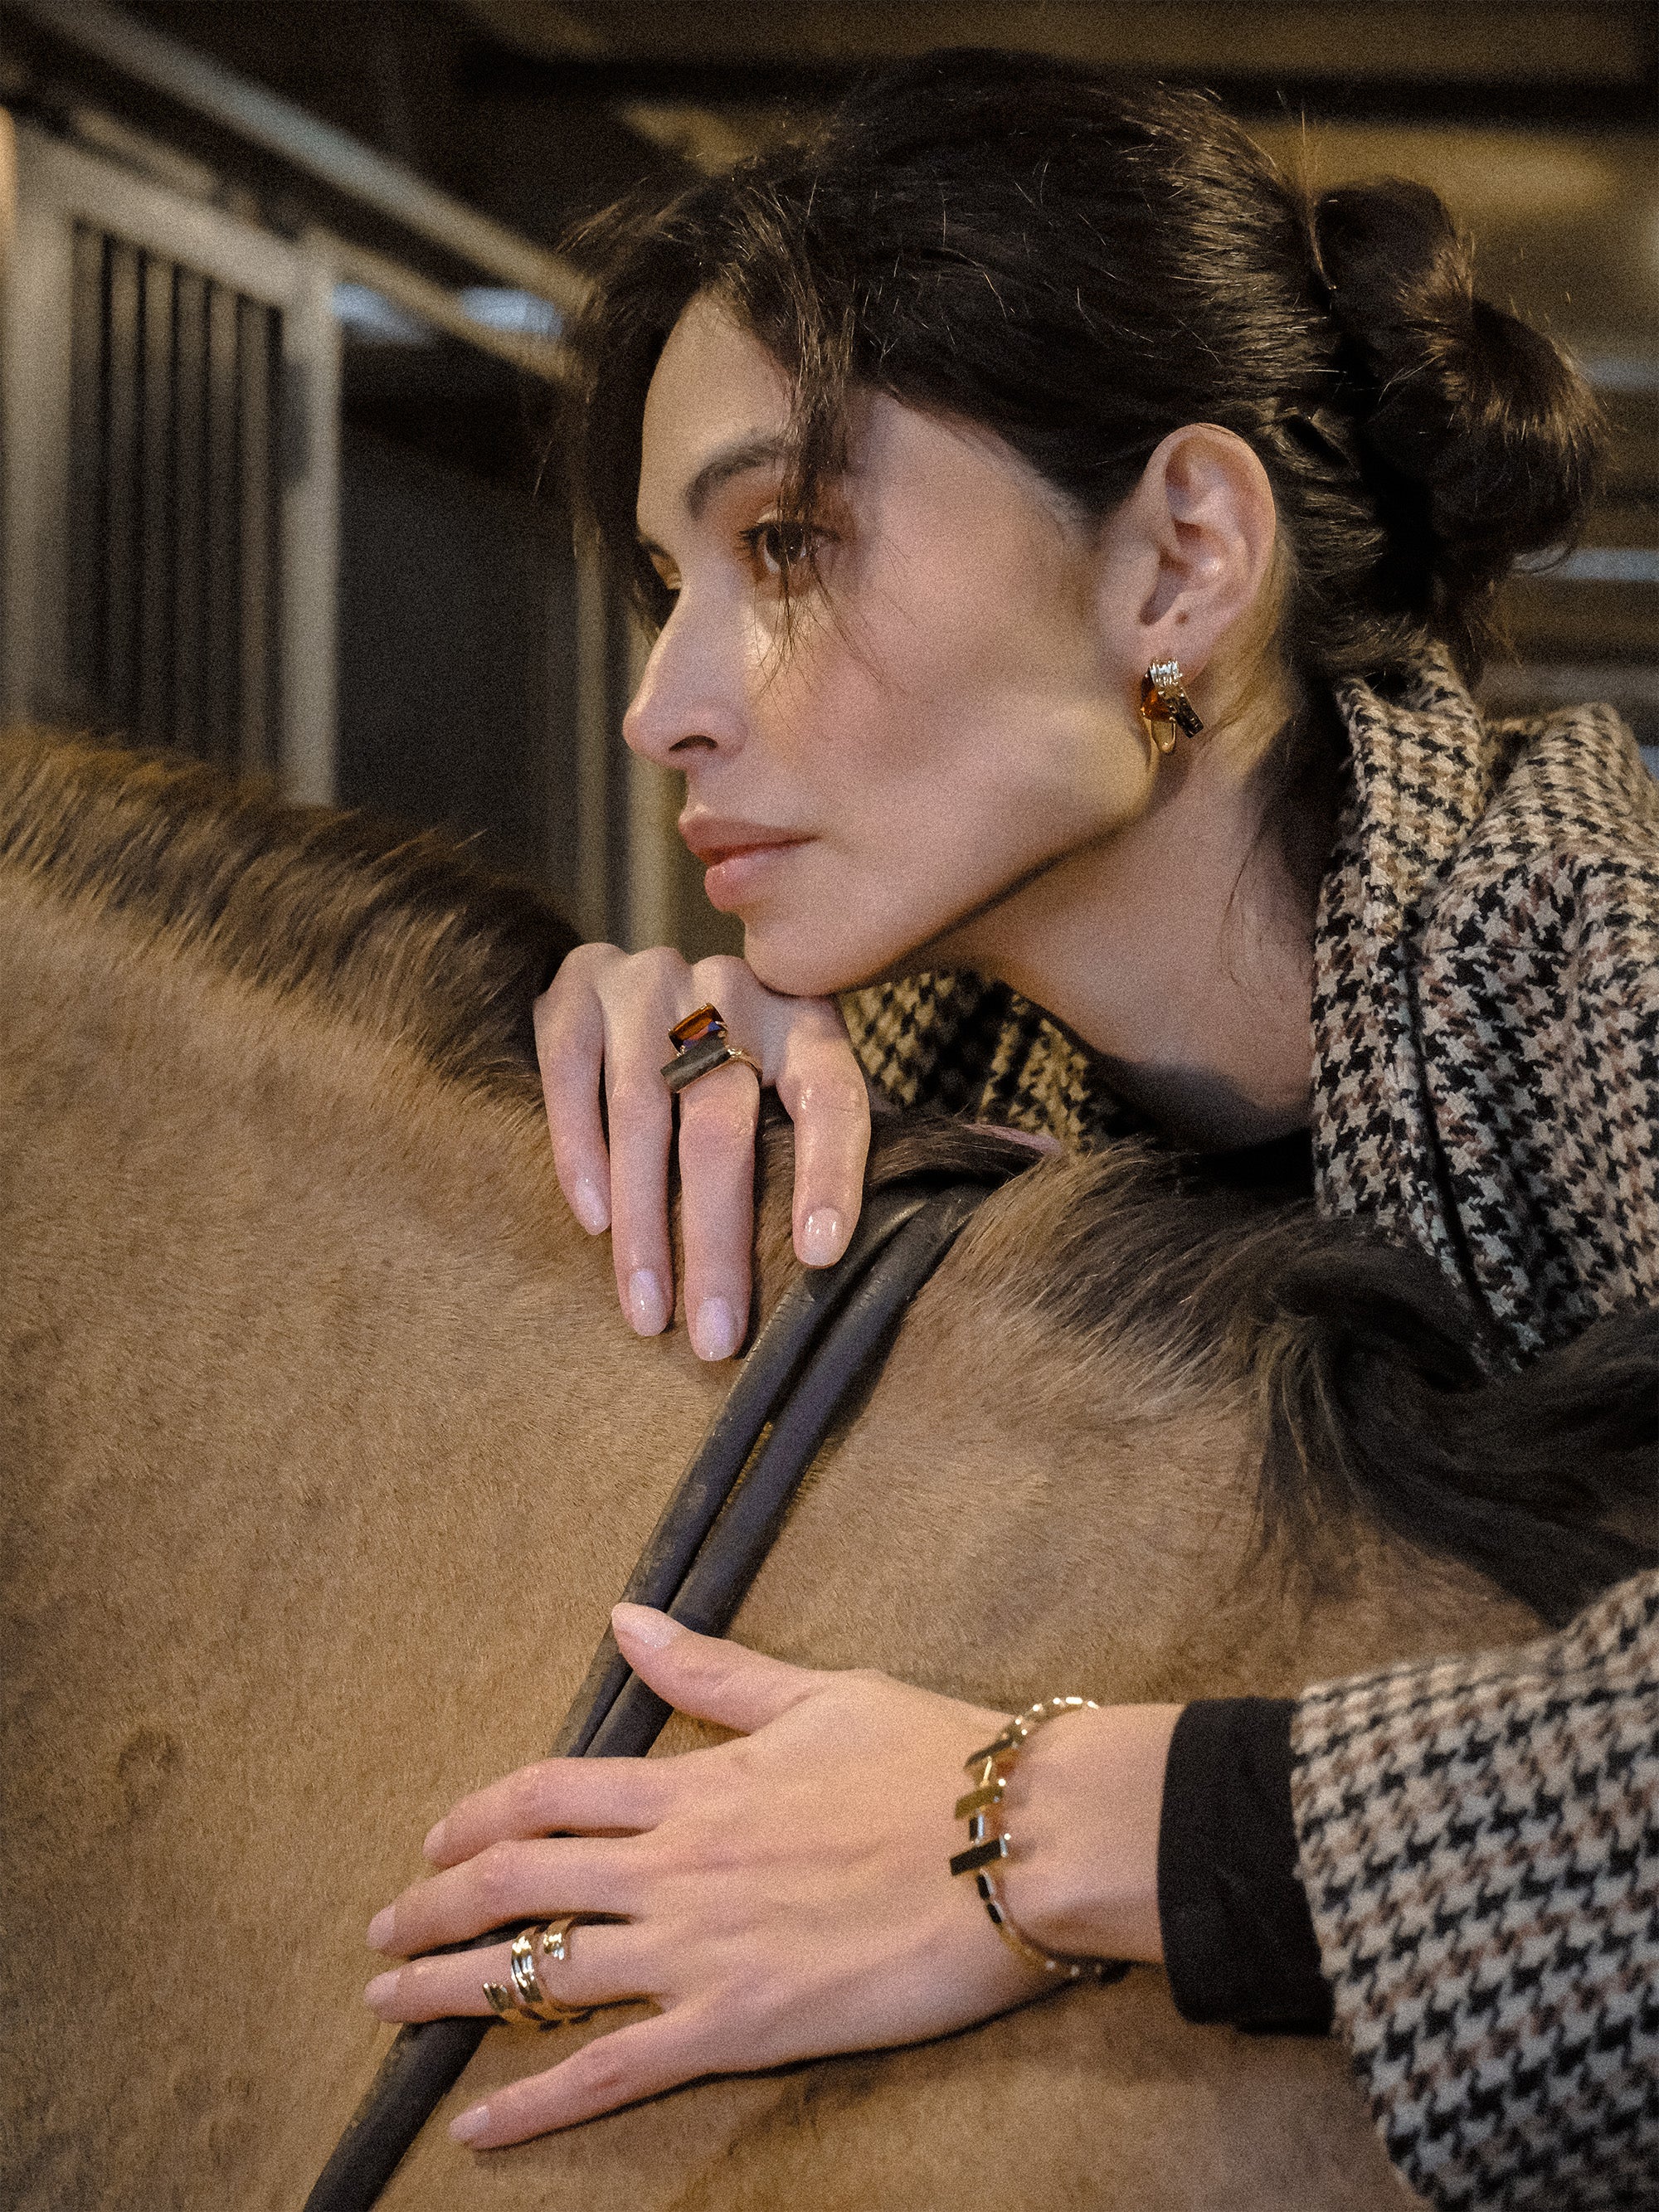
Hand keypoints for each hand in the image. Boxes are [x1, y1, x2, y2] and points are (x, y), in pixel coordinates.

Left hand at [363, 1607, 1052, 2148]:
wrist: (1017, 1845)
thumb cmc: (929, 1759)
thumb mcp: (816, 1694)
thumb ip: (712, 1670)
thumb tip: (625, 1618)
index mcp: (693, 1784)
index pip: (547, 1796)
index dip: (475, 1818)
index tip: (435, 1840)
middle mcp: (673, 1867)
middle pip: (514, 1884)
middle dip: (430, 1909)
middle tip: (380, 1934)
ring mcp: (696, 1952)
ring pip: (538, 1975)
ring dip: (448, 1992)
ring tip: (389, 2007)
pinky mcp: (736, 2029)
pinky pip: (609, 2073)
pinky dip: (532, 2104)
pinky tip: (476, 2126)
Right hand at [533, 948, 870, 1357]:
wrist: (642, 984)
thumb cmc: (735, 1068)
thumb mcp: (791, 1090)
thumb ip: (813, 1153)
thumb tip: (831, 1262)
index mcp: (805, 1021)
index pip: (832, 1097)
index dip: (830, 1175)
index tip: (818, 1256)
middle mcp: (731, 990)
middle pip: (723, 1122)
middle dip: (717, 1240)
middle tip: (715, 1337)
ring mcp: (649, 981)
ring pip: (642, 1109)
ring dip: (643, 1223)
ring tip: (648, 1310)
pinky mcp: (577, 986)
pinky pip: (570, 1074)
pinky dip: (581, 1154)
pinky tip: (594, 1220)